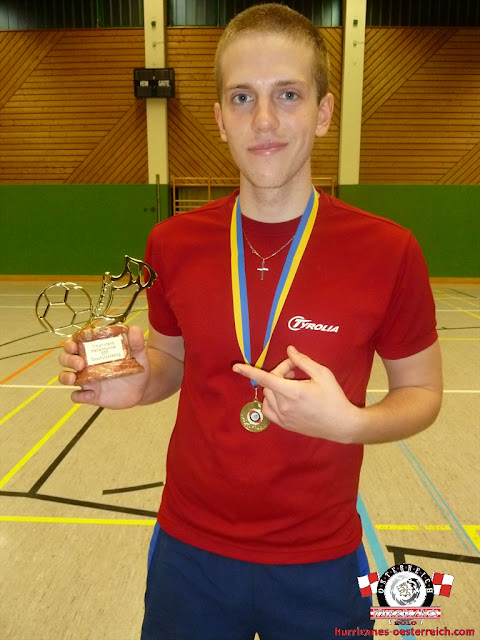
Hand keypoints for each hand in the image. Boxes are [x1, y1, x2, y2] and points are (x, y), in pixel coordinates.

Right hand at [58, 325, 149, 408]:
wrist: (143, 388)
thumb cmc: (136, 367)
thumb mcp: (139, 355)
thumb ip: (137, 343)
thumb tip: (135, 329)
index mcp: (95, 351)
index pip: (76, 343)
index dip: (70, 343)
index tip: (74, 345)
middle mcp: (87, 364)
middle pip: (66, 359)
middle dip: (68, 359)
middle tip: (80, 364)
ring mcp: (88, 380)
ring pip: (66, 377)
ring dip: (65, 377)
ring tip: (73, 379)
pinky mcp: (92, 395)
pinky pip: (78, 396)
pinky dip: (79, 396)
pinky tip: (90, 395)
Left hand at [232, 345, 359, 441]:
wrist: (340, 424)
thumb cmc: (334, 397)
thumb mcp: (323, 374)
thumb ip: (303, 361)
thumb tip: (289, 350)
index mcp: (294, 392)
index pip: (266, 379)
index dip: (249, 371)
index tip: (235, 367)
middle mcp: (284, 406)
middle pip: (270, 383)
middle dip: (280, 372)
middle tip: (296, 371)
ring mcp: (283, 417)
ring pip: (267, 395)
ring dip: (275, 386)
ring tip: (293, 384)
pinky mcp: (284, 425)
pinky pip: (268, 409)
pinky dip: (271, 400)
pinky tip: (284, 397)